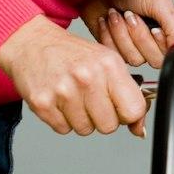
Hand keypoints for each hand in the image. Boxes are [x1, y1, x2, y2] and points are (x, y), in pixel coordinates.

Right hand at [0, 15, 149, 137]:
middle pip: (109, 126)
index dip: (129, 114)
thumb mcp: (108, 63)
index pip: (134, 110)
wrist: (33, 44)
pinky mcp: (42, 103)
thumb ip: (128, 93)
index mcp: (109, 65)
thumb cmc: (74, 55)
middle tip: (94, 101)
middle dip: (104, 118)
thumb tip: (139, 128)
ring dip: (82, 119)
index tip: (121, 108)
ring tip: (76, 98)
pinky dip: (63, 120)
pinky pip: (63, 129)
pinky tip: (61, 101)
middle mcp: (87, 78)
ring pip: (85, 129)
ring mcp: (63, 91)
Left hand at [80, 0, 173, 69]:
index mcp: (168, 30)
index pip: (172, 53)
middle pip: (152, 59)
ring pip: (133, 59)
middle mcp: (153, 41)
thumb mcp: (161, 4)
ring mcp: (133, 47)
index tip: (153, 28)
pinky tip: (107, 21)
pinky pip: (115, 55)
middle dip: (138, 35)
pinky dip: (108, 35)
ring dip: (121, 33)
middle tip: (131, 16)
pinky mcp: (115, 49)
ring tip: (117, 14)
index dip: (160, 43)